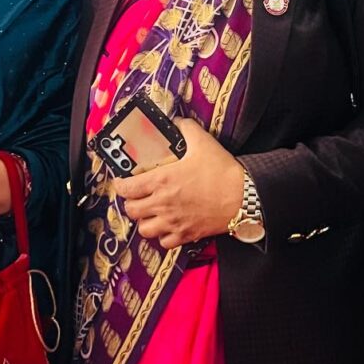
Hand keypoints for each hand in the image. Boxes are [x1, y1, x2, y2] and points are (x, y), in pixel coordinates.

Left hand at [114, 117, 243, 249]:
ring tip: (151, 212)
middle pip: (131, 210)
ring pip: (144, 229)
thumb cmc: (221, 170)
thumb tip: (177, 120)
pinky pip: (164, 242)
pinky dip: (163, 236)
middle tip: (138, 196)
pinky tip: (168, 226)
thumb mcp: (203, 142)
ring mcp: (173, 222)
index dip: (120, 185)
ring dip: (145, 221)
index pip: (127, 188)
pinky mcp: (186, 235)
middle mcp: (163, 204)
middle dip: (131, 203)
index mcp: (162, 180)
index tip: (123, 181)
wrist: (243, 196)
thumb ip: (186, 129)